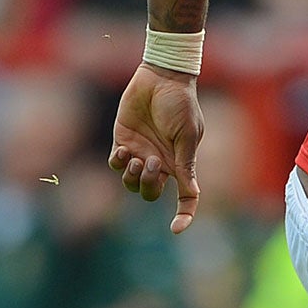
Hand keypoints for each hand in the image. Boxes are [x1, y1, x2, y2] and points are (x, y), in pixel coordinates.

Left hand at [107, 63, 203, 233]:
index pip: (185, 196)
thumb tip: (192, 192)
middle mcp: (161, 162)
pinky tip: (123, 150)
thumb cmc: (180, 104)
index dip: (184, 214)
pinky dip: (118, 162)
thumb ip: (186, 163)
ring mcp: (141, 153)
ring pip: (131, 182)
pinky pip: (116, 163)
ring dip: (132, 176)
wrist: (160, 78)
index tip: (176, 229)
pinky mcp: (123, 140)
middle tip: (152, 162)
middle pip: (151, 192)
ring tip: (135, 158)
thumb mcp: (188, 134)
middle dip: (149, 184)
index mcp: (181, 164)